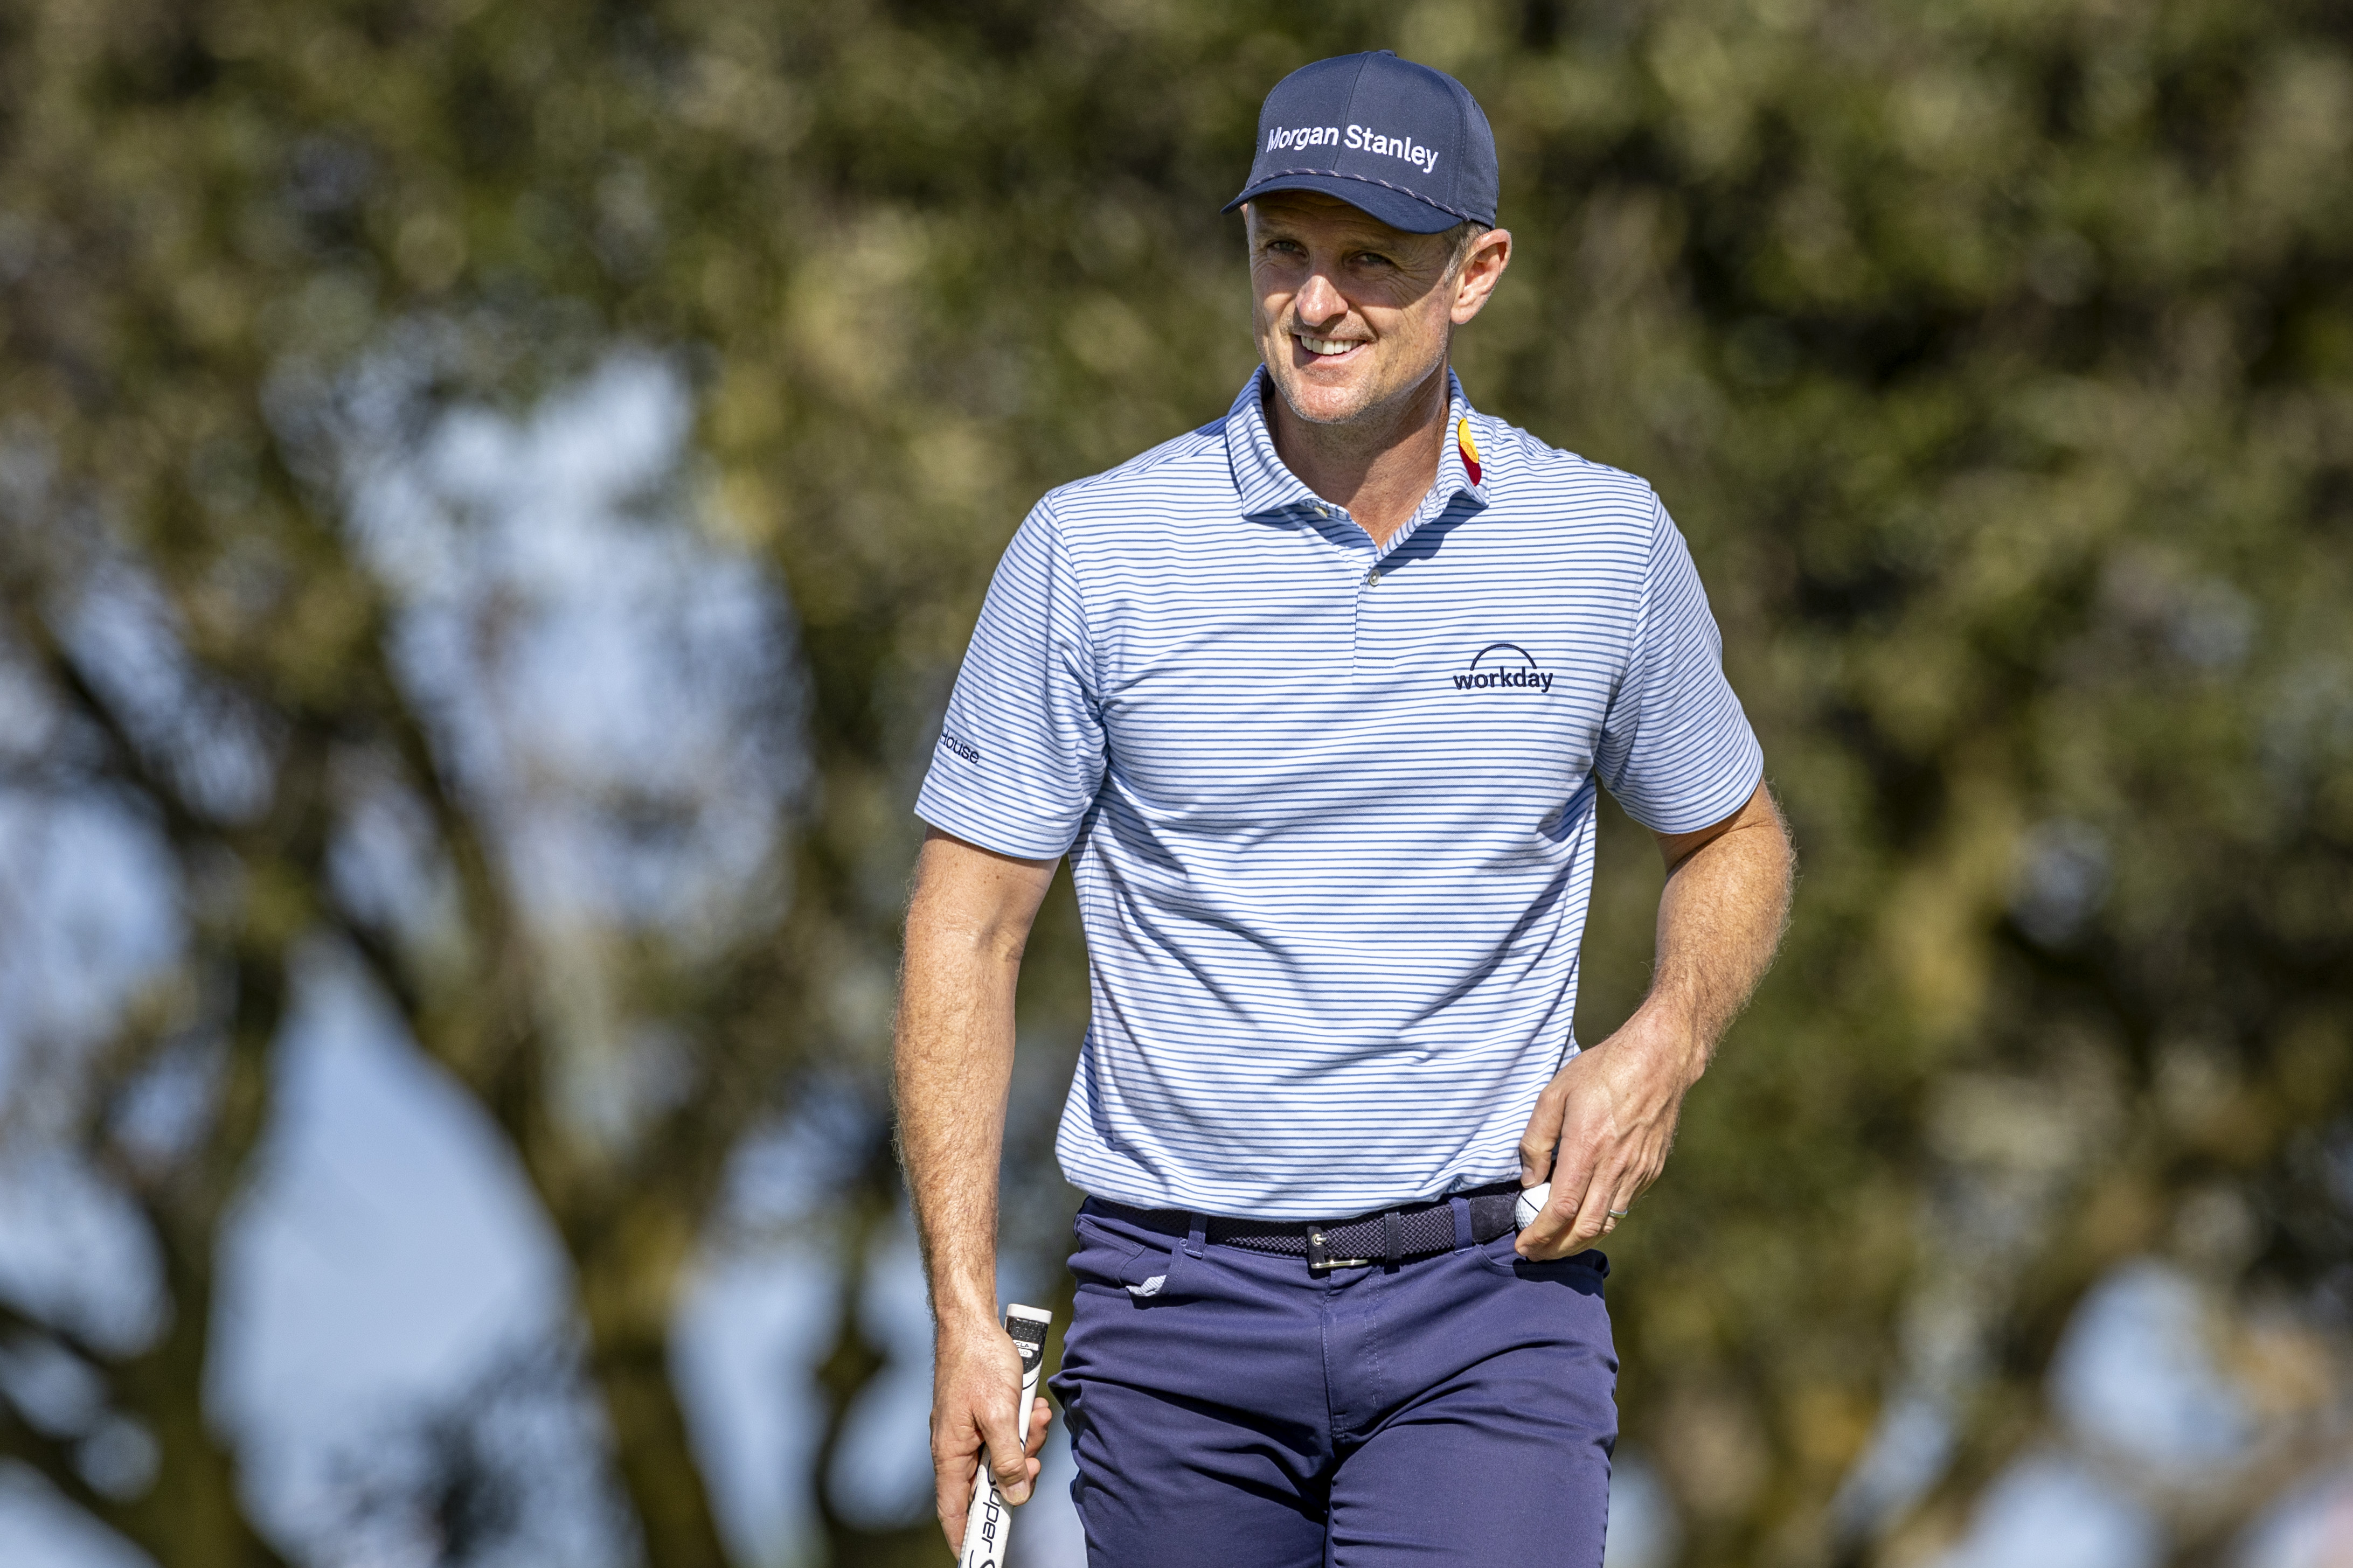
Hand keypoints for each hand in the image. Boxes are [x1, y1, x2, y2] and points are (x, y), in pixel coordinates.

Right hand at [931, 1313, 1053, 1548]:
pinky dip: (1025, 1426)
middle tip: (1035, 1461)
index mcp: (950, 1452)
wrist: (975, 1321)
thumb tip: (1016, 1496)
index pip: (953, 1509)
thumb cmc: (980, 1362)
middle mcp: (956, 1447)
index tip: (979, 1557)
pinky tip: (1035, 1408)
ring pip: (1003, 1457)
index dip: (966, 1536)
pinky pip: (1008, 1434)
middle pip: (989, 1484)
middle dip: (1017, 1474)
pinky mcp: (984, 1415)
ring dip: (1026, 1443)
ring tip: (1037, 1418)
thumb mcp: (1001, 1414)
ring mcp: (970, 1431)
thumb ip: (1008, 1458)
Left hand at [1514, 1008, 1702, 1260]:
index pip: (1560, 1209)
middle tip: (1534, 1254)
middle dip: (1556, 1250)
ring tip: (1555, 1246)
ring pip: (1607, 1224)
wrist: (1659, 1060)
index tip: (1522, 1245)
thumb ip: (1536, 1140)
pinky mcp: (1651, 1171)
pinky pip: (1623, 1208)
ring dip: (1578, 1242)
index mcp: (1587, 1148)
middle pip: (1584, 1228)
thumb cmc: (1602, 1071)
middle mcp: (1615, 1167)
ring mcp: (1638, 1172)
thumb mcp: (1554, 1094)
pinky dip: (1601, 1223)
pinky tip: (1584, 1219)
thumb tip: (1529, 1181)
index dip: (1539, 1234)